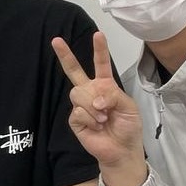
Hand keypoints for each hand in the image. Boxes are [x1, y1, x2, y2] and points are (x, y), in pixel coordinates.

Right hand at [52, 32, 146, 185]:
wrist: (121, 151)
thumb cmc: (128, 128)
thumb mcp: (129, 107)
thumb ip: (114, 95)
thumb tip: (96, 98)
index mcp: (105, 86)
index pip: (100, 65)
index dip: (99, 50)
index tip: (97, 34)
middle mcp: (91, 92)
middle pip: (74, 72)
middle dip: (65, 56)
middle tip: (56, 41)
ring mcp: (81, 106)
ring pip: (78, 93)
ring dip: (93, 106)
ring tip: (103, 118)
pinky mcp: (74, 120)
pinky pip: (77, 111)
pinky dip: (89, 119)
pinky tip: (96, 126)